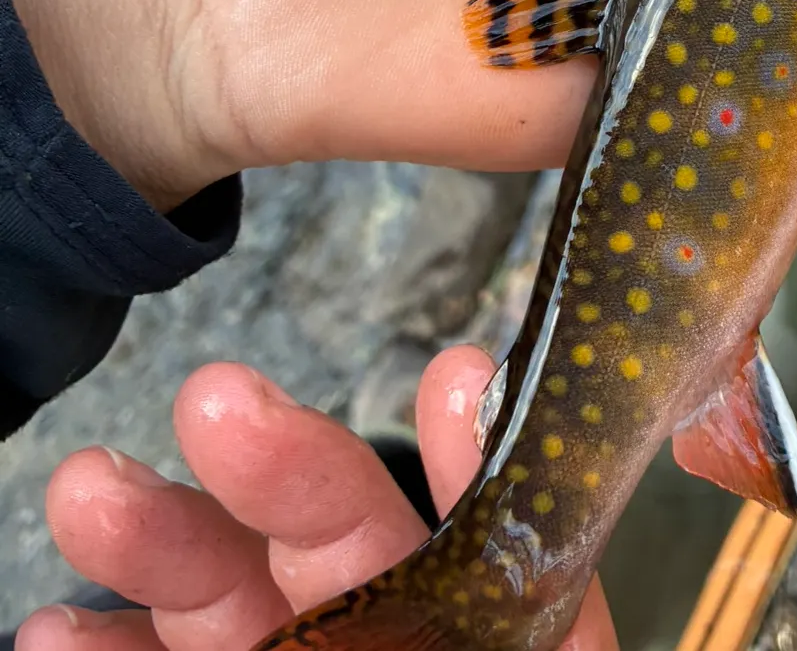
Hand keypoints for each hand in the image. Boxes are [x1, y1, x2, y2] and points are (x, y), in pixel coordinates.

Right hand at [16, 351, 617, 650]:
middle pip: (344, 549)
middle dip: (278, 466)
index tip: (450, 370)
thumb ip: (542, 609)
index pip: (510, 535)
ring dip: (165, 544)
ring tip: (92, 487)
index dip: (483, 452)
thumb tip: (482, 404)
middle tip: (217, 398)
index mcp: (512, 637)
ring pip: (238, 608)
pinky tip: (56, 625)